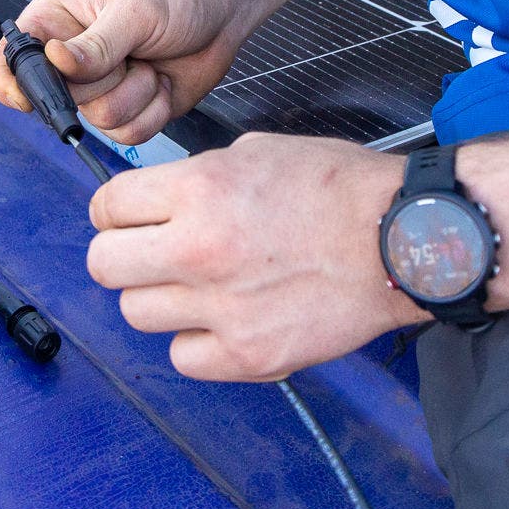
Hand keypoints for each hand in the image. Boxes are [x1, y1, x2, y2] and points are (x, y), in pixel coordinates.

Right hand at [0, 0, 243, 143]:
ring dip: (136, 94)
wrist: (221, 14)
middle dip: (105, 81)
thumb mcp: (135, 12)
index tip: (27, 96)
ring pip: (98, 121)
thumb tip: (55, 60)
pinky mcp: (127, 111)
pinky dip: (153, 111)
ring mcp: (99, 88)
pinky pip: (127, 135)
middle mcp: (72, 59)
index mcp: (58, 21)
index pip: (13, 57)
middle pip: (61, 97)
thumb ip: (95, 44)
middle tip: (129, 52)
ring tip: (149, 62)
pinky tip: (162, 83)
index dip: (12, 81)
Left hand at [86, 133, 427, 380]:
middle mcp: (199, 249)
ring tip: (200, 285)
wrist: (403, 239)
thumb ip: (198, 176)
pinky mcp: (248, 356)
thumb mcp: (257, 150)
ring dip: (161, 298)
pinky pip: (183, 358)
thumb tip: (159, 197)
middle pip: (105, 265)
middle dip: (124, 254)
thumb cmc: (341, 190)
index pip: (106, 206)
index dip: (116, 210)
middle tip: (152, 252)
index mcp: (199, 189)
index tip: (128, 216)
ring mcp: (221, 309)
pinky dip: (196, 342)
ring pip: (137, 313)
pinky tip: (224, 318)